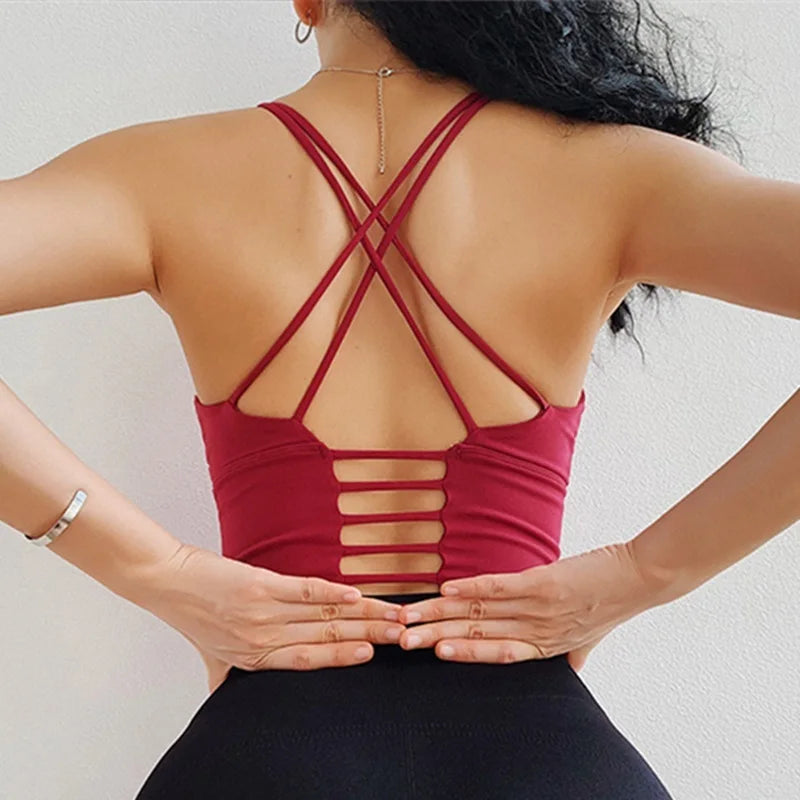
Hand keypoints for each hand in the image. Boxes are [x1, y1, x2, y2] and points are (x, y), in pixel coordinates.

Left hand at [142, 544, 406, 691]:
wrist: (167, 581)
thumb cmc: (193, 617)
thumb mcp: (212, 659)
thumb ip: (228, 681)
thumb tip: (225, 702)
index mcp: (258, 660)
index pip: (312, 661)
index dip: (347, 657)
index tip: (377, 654)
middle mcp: (264, 640)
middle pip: (327, 638)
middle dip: (369, 635)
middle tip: (403, 633)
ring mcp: (263, 613)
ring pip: (323, 616)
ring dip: (362, 614)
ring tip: (391, 613)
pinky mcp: (260, 585)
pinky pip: (304, 591)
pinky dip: (332, 593)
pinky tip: (356, 595)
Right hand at [394, 542, 655, 671]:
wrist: (640, 579)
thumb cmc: (611, 603)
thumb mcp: (592, 639)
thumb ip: (575, 655)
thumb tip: (573, 670)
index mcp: (544, 646)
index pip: (493, 652)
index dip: (460, 653)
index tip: (430, 654)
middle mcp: (537, 632)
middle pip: (478, 636)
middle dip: (437, 637)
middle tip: (403, 640)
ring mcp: (539, 609)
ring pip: (481, 614)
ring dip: (442, 613)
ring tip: (413, 615)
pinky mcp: (543, 583)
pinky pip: (500, 589)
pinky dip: (471, 589)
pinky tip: (447, 589)